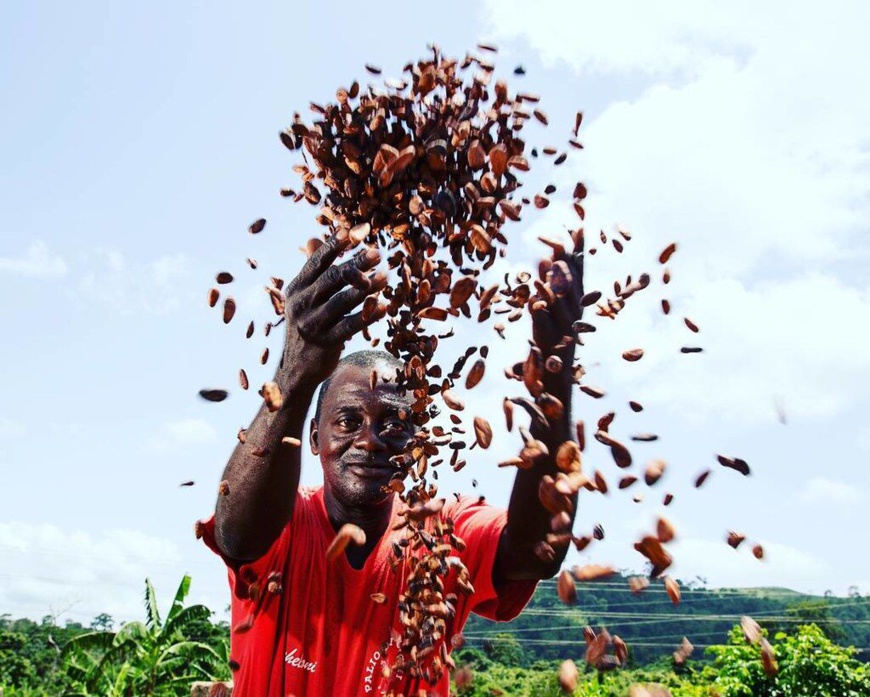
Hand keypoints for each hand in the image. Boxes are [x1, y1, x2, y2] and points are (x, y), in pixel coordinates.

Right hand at [281, 234, 386, 388]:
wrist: (297, 368)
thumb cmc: (307, 325)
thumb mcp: (303, 297)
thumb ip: (312, 270)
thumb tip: (314, 238)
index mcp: (296, 288)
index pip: (316, 262)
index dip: (335, 246)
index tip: (353, 232)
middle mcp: (301, 304)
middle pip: (333, 278)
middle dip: (356, 263)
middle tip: (377, 254)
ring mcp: (313, 323)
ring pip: (344, 300)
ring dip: (368, 287)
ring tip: (386, 276)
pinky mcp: (326, 342)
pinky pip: (351, 325)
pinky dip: (369, 314)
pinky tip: (385, 306)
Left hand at [531, 232, 584, 360]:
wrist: (555, 382)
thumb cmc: (553, 343)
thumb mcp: (552, 311)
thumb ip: (549, 285)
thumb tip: (544, 258)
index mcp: (578, 305)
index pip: (580, 273)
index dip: (579, 252)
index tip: (579, 229)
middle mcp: (574, 315)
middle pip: (572, 284)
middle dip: (567, 262)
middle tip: (560, 242)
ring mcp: (563, 329)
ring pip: (560, 303)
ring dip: (555, 284)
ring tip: (549, 265)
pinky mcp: (548, 342)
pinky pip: (543, 324)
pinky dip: (538, 311)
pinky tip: (533, 301)